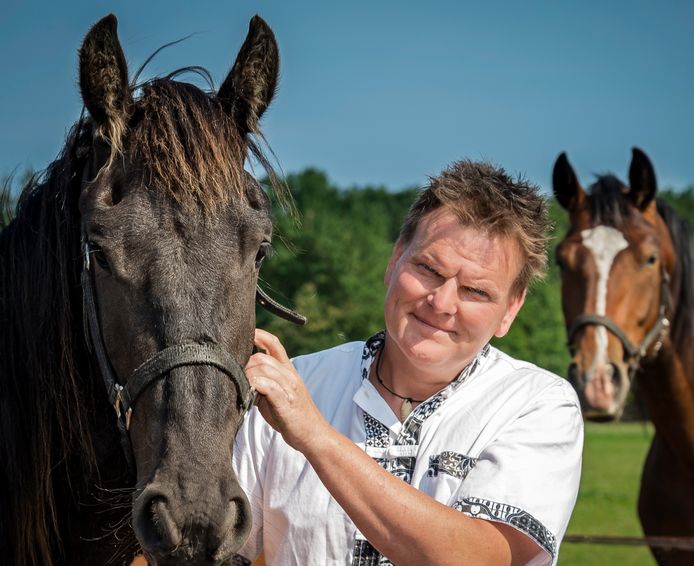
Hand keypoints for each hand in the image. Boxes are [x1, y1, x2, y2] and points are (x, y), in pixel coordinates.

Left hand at [245, 329, 327, 452]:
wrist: (314, 435)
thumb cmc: (292, 417)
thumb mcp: (277, 395)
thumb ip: (263, 383)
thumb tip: (239, 377)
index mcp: (288, 371)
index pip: (274, 343)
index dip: (258, 334)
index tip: (243, 333)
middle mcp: (289, 375)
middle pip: (262, 357)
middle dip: (244, 364)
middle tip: (235, 379)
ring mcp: (289, 387)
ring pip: (263, 368)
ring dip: (247, 376)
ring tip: (240, 388)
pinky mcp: (286, 401)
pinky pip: (268, 385)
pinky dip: (255, 385)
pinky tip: (248, 393)